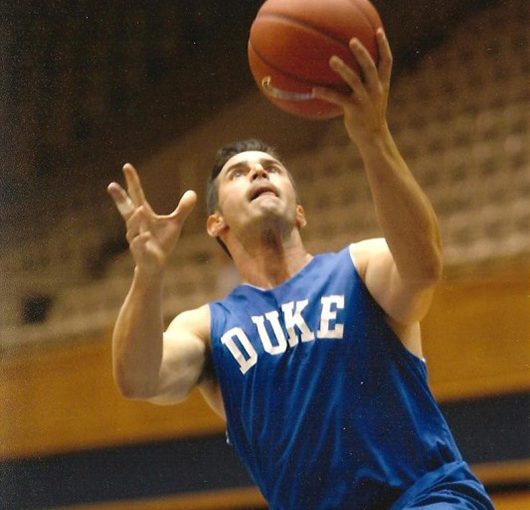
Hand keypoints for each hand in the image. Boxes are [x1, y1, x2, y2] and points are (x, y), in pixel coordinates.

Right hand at [107, 163, 196, 277]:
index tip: (127, 166)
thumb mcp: (175, 223)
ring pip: (132, 227)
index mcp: (142, 215)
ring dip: (135, 219)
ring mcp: (136, 238)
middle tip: (111, 185)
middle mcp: (136, 225)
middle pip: (126, 209)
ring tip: (140, 209)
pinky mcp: (141, 252)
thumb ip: (183, 208)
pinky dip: (142, 240)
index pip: (136, 195)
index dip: (132, 181)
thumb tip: (193, 192)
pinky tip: (146, 235)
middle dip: (119, 198)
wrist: (156, 265)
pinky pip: (139, 244)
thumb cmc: (161, 242)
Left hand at [312, 29, 392, 145]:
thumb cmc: (370, 117)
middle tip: (352, 40)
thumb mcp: (373, 98)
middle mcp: (376, 90)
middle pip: (370, 66)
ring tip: (332, 59)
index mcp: (382, 85)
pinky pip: (339, 98)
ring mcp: (365, 99)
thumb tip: (351, 74)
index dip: (384, 46)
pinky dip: (326, 93)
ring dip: (343, 69)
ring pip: (355, 80)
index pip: (387, 61)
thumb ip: (367, 85)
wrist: (374, 138)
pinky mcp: (354, 109)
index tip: (378, 31)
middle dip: (362, 52)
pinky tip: (314, 90)